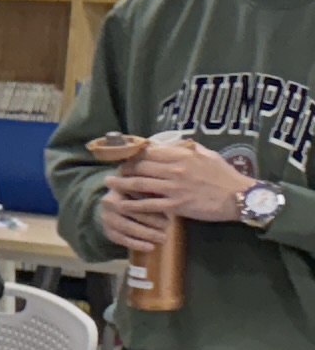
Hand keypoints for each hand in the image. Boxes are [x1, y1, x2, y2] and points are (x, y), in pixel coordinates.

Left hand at [109, 135, 253, 226]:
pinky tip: (120, 204)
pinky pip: (148, 204)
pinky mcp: (176, 205)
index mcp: (183, 155)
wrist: (239, 197)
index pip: (150, 152)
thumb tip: (174, 143)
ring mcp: (174, 188)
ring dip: (121, 183)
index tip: (125, 156)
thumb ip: (189, 148)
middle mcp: (176, 169)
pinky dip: (132, 204)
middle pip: (141, 166)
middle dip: (124, 168)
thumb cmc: (224, 176)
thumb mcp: (208, 155)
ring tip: (109, 183)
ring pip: (140, 184)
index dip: (134, 154)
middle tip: (115, 170)